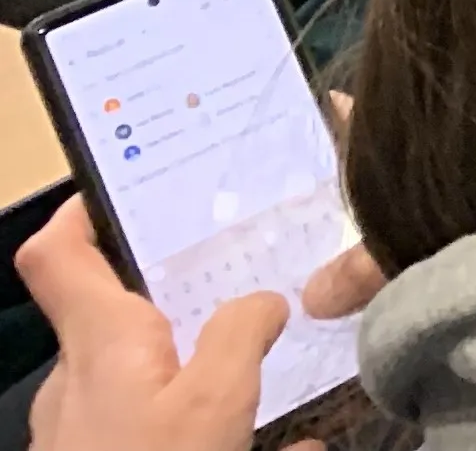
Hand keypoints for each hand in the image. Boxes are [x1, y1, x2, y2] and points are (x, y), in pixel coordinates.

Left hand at [19, 196, 290, 450]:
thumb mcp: (212, 401)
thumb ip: (238, 338)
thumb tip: (262, 301)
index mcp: (100, 341)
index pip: (58, 254)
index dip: (80, 212)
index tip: (130, 188)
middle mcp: (77, 378)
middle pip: (118, 318)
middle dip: (180, 303)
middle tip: (245, 285)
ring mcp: (79, 427)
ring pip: (144, 378)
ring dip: (201, 374)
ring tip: (273, 379)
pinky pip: (152, 427)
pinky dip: (202, 426)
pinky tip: (279, 444)